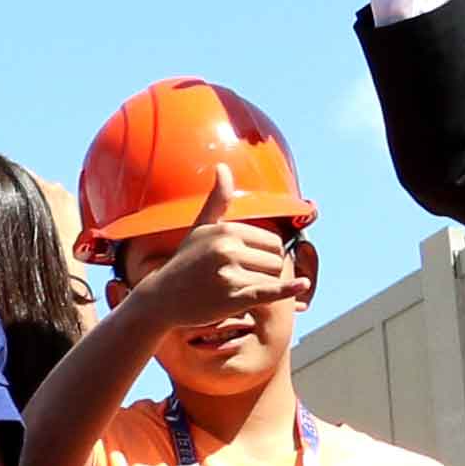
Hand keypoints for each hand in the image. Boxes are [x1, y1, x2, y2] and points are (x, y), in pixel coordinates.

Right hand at [113, 167, 302, 344]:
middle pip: (276, 260)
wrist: (162, 299)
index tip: (244, 263)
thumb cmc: (184, 262)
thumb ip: (217, 199)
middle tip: (239, 279)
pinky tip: (302, 285)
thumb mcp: (200, 228)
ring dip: (262, 286)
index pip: (273, 242)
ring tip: (237, 290)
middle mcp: (228, 249)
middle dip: (265, 271)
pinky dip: (288, 290)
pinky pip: (268, 291)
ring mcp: (230, 275)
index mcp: (226, 230)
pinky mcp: (232, 299)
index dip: (264, 254)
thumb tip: (222, 167)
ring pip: (273, 278)